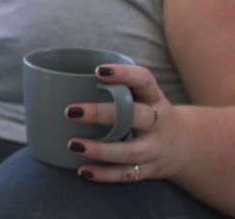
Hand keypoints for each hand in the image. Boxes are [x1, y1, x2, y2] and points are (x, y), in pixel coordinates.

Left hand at [63, 64, 189, 182]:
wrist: (185, 146)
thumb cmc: (147, 113)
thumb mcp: (142, 97)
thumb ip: (115, 90)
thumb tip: (59, 82)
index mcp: (155, 98)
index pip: (145, 81)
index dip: (124, 74)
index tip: (98, 71)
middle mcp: (159, 122)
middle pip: (137, 117)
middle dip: (103, 114)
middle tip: (70, 111)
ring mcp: (156, 148)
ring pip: (131, 151)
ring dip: (100, 149)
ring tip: (72, 144)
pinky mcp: (150, 169)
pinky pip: (127, 174)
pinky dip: (105, 174)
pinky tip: (82, 170)